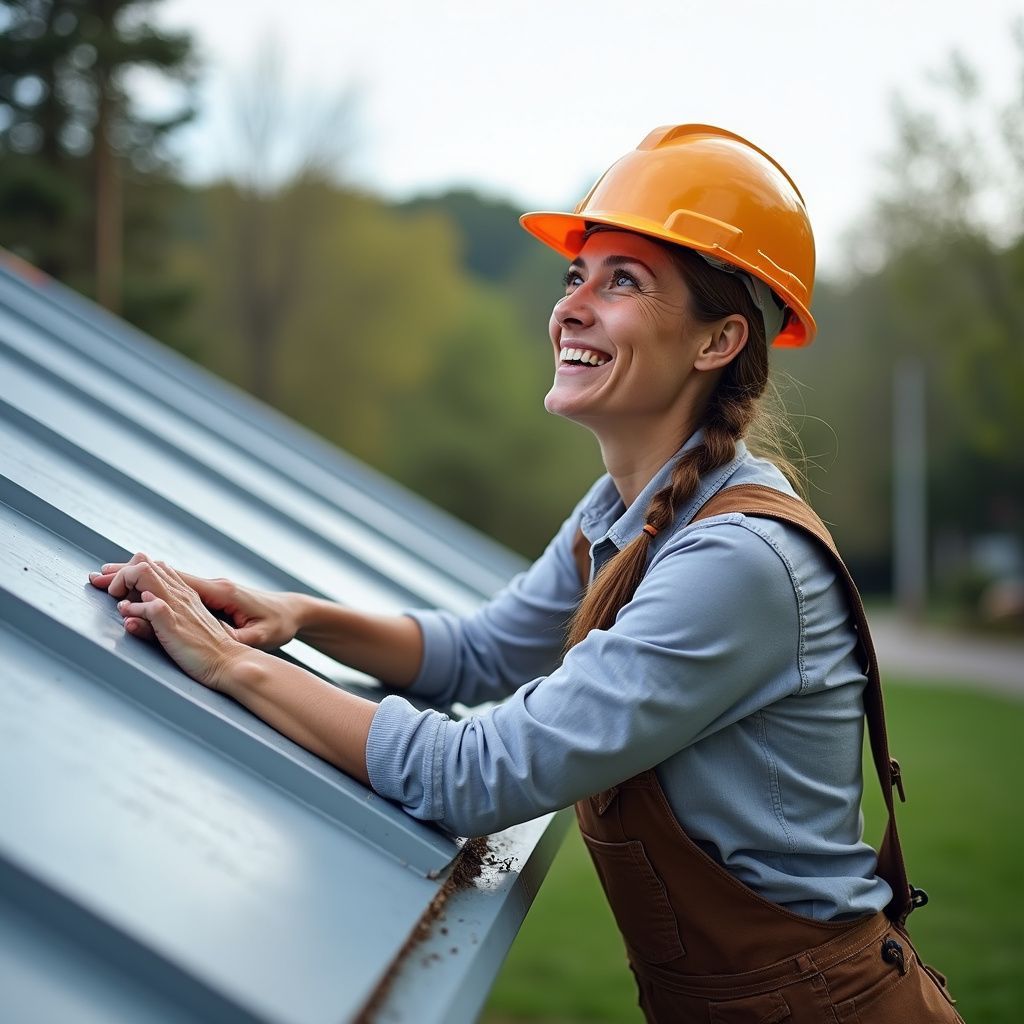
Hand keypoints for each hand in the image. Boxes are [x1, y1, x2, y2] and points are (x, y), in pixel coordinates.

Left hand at [89, 553, 251, 690]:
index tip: (117, 588)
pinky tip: (131, 620)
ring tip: (118, 602)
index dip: (130, 572)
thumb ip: (166, 611)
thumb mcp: (188, 623)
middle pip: (144, 563)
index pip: (154, 566)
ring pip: (143, 574)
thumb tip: (138, 605)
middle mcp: (179, 594)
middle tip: (109, 591)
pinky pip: (147, 606)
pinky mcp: (172, 623)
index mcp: (184, 593)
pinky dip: (134, 610)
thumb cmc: (209, 649)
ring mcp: (176, 606)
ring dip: (122, 584)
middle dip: (119, 574)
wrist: (229, 662)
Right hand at [90, 556, 301, 650]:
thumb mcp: (259, 636)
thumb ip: (233, 635)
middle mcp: (211, 584)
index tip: (113, 586)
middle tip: (95, 576)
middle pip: (162, 573)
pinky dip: (152, 582)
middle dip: (129, 573)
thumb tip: (209, 636)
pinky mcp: (211, 594)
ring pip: (166, 576)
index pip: (170, 580)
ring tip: (106, 577)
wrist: (294, 613)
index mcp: (218, 591)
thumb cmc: (278, 625)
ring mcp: (210, 587)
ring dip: (136, 576)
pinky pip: (174, 584)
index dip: (141, 580)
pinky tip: (137, 586)